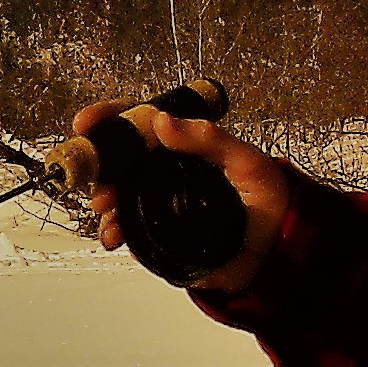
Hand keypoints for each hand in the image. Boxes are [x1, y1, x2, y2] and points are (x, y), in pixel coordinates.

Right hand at [69, 98, 289, 293]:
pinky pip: (129, 230)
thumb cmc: (269, 197)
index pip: (139, 122)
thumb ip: (209, 139)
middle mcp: (167, 171)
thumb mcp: (245, 161)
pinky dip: (114, 232)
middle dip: (98, 167)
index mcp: (184, 145)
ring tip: (106, 211)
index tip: (86, 122)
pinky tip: (114, 235)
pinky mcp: (161, 234)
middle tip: (96, 179)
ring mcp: (161, 203)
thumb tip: (162, 120)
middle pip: (118, 160)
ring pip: (118, 196)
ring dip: (104, 202)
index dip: (110, 119)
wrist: (281, 248)